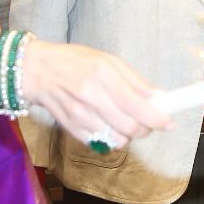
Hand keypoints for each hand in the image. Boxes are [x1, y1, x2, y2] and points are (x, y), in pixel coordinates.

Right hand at [19, 41, 172, 149]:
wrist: (35, 71)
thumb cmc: (74, 62)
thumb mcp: (106, 60)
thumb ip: (133, 80)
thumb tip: (158, 97)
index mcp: (102, 74)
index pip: (136, 104)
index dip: (157, 117)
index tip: (168, 123)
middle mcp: (90, 95)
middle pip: (129, 127)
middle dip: (145, 129)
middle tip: (148, 123)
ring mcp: (78, 114)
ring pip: (116, 139)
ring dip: (128, 136)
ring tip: (126, 123)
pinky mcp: (70, 128)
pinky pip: (100, 144)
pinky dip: (110, 139)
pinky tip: (108, 125)